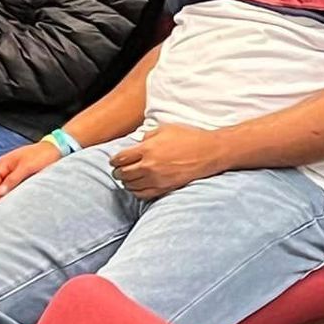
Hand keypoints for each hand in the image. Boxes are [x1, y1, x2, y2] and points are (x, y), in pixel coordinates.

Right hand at [0, 139, 62, 201]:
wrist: (55, 148)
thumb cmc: (41, 155)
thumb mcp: (26, 167)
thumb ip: (12, 179)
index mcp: (2, 164)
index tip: (3, 202)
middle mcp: (4, 167)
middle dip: (0, 195)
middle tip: (11, 202)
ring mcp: (11, 170)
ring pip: (4, 186)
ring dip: (8, 192)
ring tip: (16, 198)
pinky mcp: (19, 173)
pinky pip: (12, 184)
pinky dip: (14, 189)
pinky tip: (21, 193)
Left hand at [108, 124, 224, 199]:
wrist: (209, 153)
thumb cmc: (189, 138)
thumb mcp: (166, 129)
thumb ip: (147, 136)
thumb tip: (138, 144)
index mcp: (147, 149)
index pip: (120, 159)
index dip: (114, 160)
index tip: (115, 160)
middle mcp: (149, 166)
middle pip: (122, 174)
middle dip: (118, 172)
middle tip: (119, 170)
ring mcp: (156, 179)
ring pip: (130, 186)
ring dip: (127, 182)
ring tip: (129, 178)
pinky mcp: (164, 188)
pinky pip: (142, 195)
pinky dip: (136, 191)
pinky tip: (138, 186)